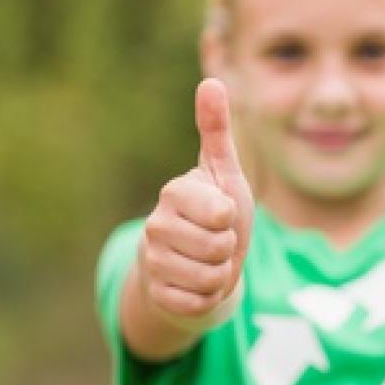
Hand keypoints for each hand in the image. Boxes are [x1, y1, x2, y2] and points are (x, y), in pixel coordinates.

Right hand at [139, 78, 253, 326]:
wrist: (200, 263)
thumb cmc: (216, 213)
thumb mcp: (225, 172)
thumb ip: (217, 131)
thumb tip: (211, 81)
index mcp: (174, 192)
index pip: (221, 214)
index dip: (232, 219)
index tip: (223, 215)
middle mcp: (155, 225)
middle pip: (217, 248)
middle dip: (230, 250)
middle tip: (219, 242)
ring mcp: (152, 262)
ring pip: (209, 278)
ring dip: (221, 275)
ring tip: (210, 262)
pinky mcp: (156, 295)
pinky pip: (198, 304)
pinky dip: (209, 299)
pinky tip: (197, 286)